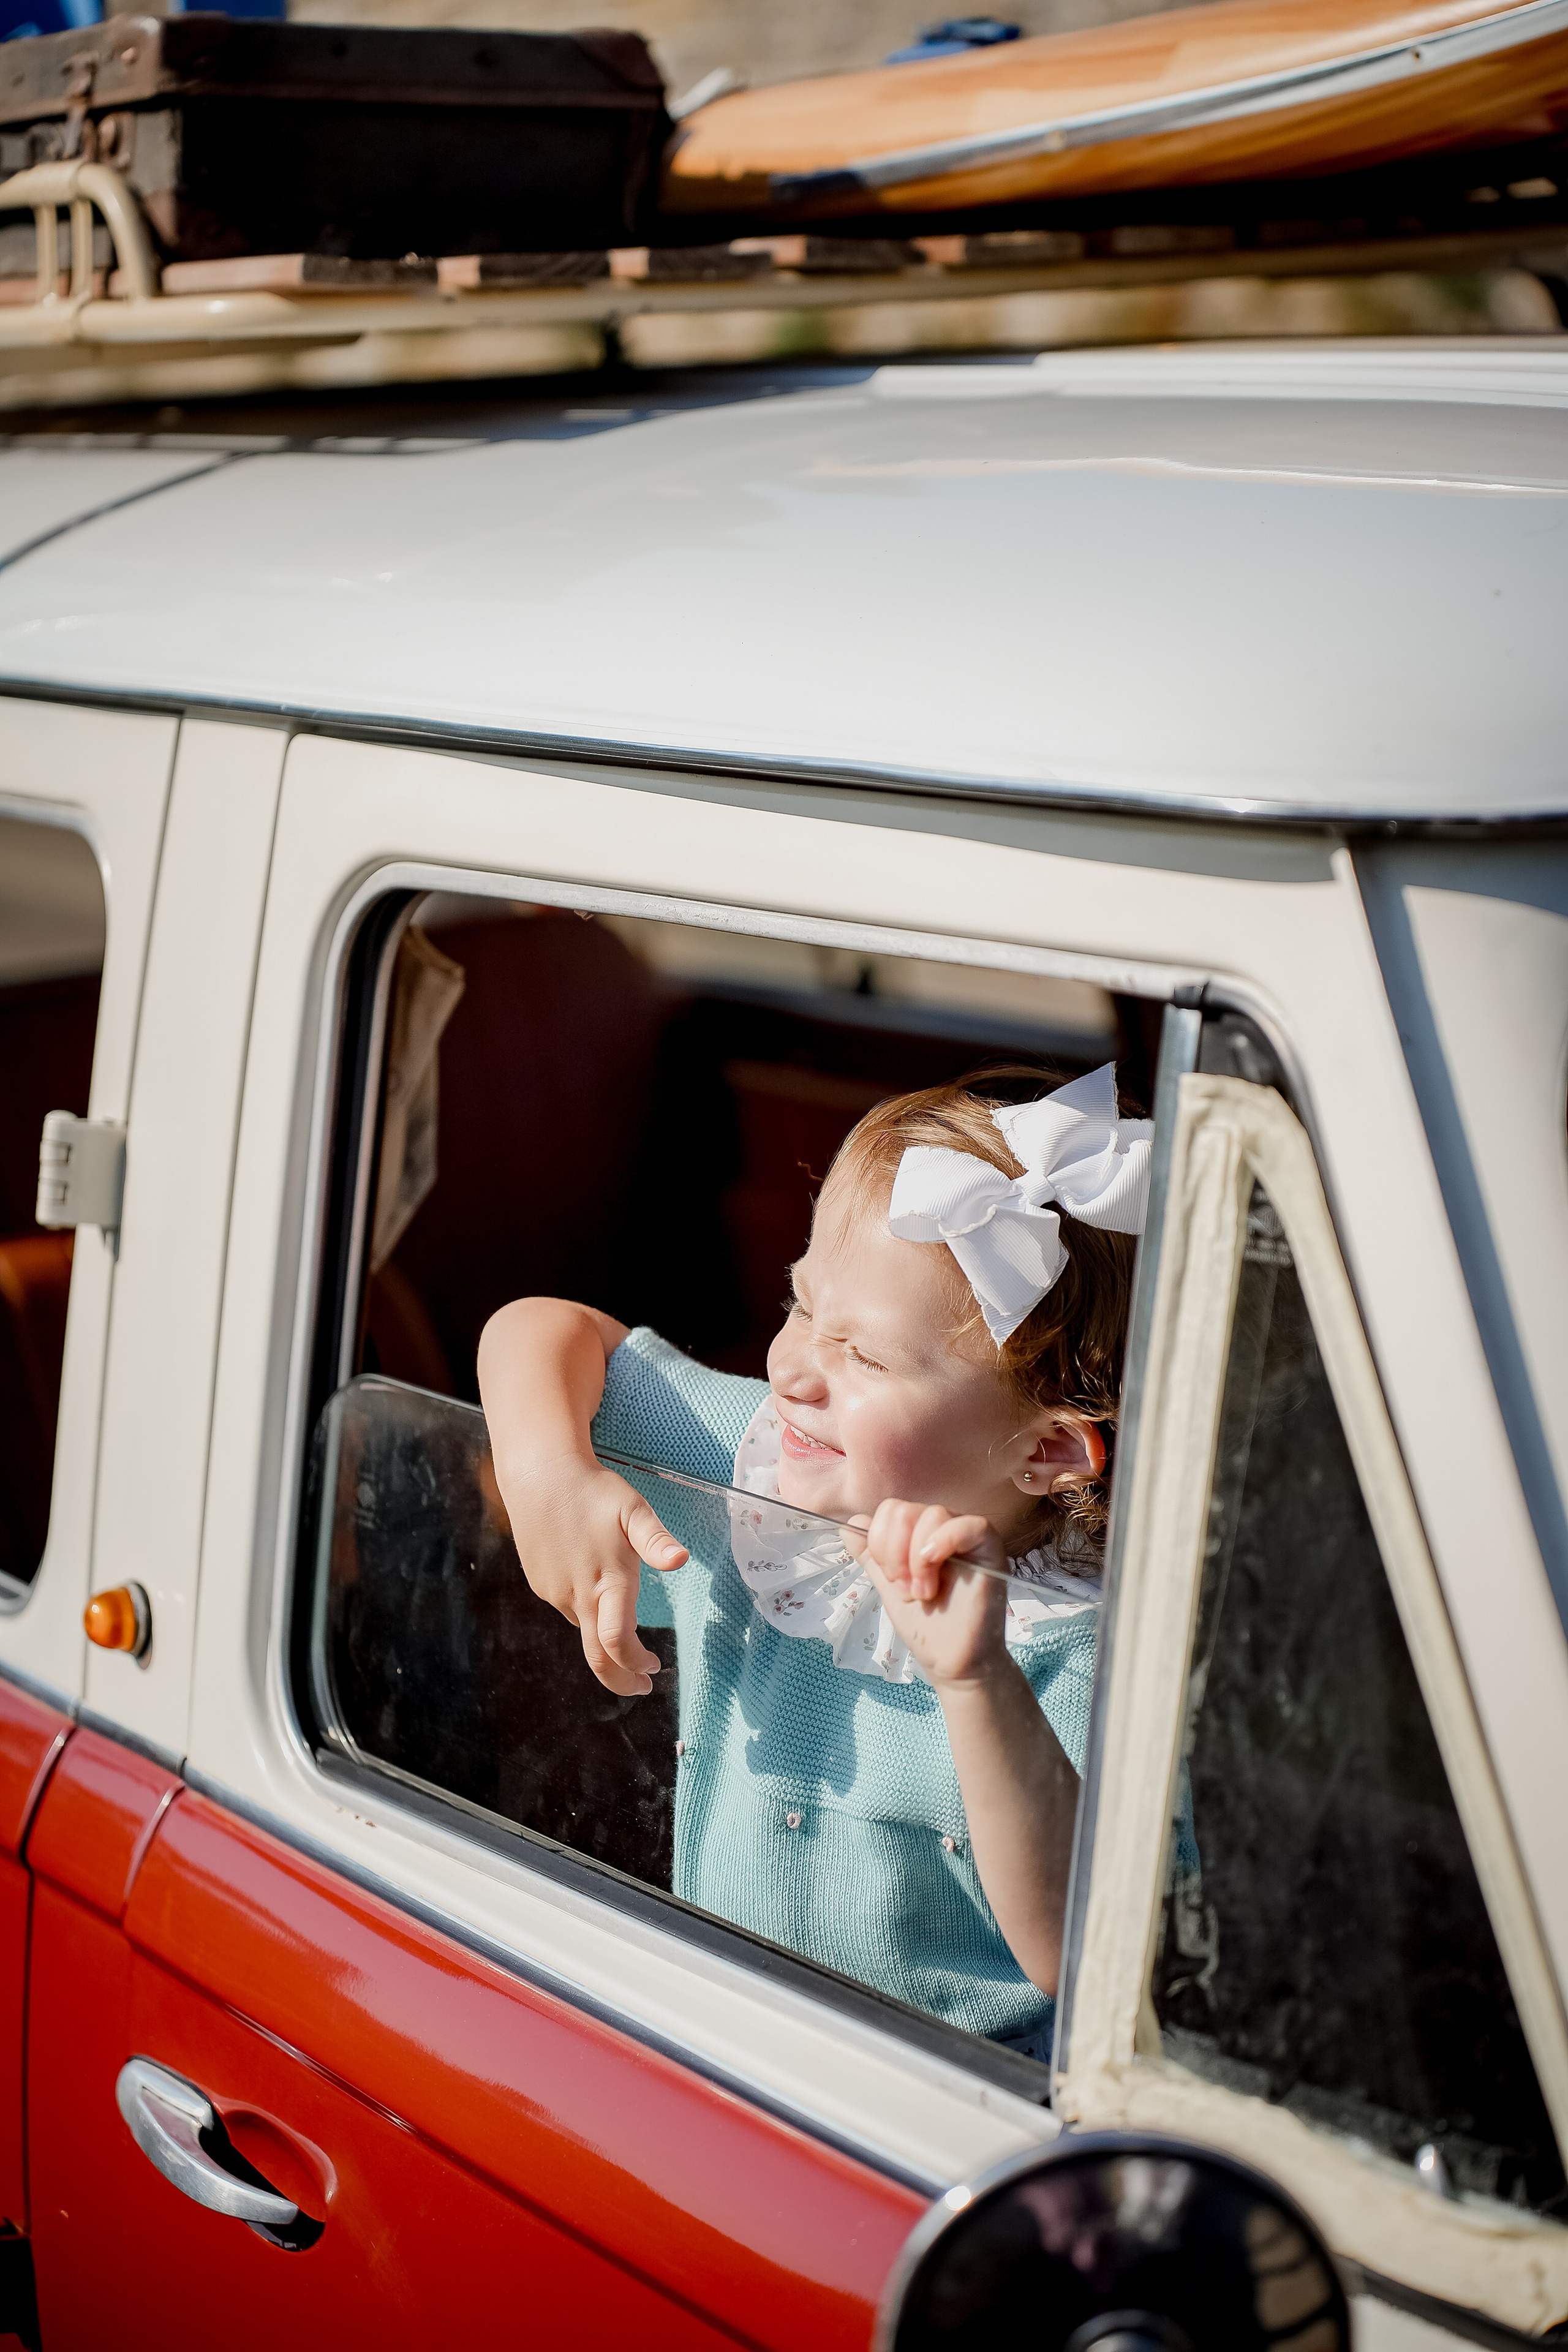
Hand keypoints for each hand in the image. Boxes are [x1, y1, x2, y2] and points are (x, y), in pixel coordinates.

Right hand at [491, 1452, 685, 1696]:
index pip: (617, 1642)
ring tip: (623, 1627)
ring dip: (604, 1638)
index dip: (635, 1664)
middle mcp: (578, 1595)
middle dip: (620, 1680)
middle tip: (641, 1686)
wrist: (539, 1476)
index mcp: (606, 1581)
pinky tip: (592, 1584)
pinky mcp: (541, 1584)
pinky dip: (585, 1610)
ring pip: (582, 1627)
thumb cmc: (592, 1491)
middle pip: (596, 1657)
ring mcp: (555, 1592)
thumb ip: (655, 1540)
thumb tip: (681, 1559)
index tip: (653, 1669)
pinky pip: (568, 1606)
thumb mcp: (632, 1509)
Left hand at [851, 1500, 1010, 1689]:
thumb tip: (849, 1524)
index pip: (890, 1511)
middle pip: (905, 1511)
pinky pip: (968, 1525)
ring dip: (917, 1561)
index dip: (881, 1545)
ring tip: (924, 1593)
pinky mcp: (990, 1549)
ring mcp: (969, 1536)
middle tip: (907, 1591)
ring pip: (932, 1515)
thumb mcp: (889, 1586)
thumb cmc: (926, 1626)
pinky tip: (932, 1566)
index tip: (893, 1581)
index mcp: (921, 1533)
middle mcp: (945, 1528)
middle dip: (895, 1556)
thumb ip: (871, 1555)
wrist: (952, 1660)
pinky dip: (943, 1541)